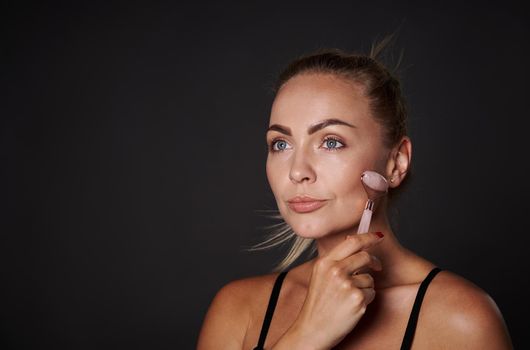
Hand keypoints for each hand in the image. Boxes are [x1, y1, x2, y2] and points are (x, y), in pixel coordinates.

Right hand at [279, 232, 383, 349]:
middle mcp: (335, 271)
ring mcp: (347, 285)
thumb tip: (357, 245)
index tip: (378, 236)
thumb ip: (336, 260)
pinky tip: (353, 306)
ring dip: (366, 286)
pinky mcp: (357, 299)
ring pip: (370, 278)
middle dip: (375, 262)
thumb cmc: (318, 303)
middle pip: (365, 256)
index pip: (352, 242)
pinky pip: (372, 293)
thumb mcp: (320, 276)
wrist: (312, 328)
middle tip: (377, 267)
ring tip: (350, 297)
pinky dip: (367, 299)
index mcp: (325, 262)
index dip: (368, 237)